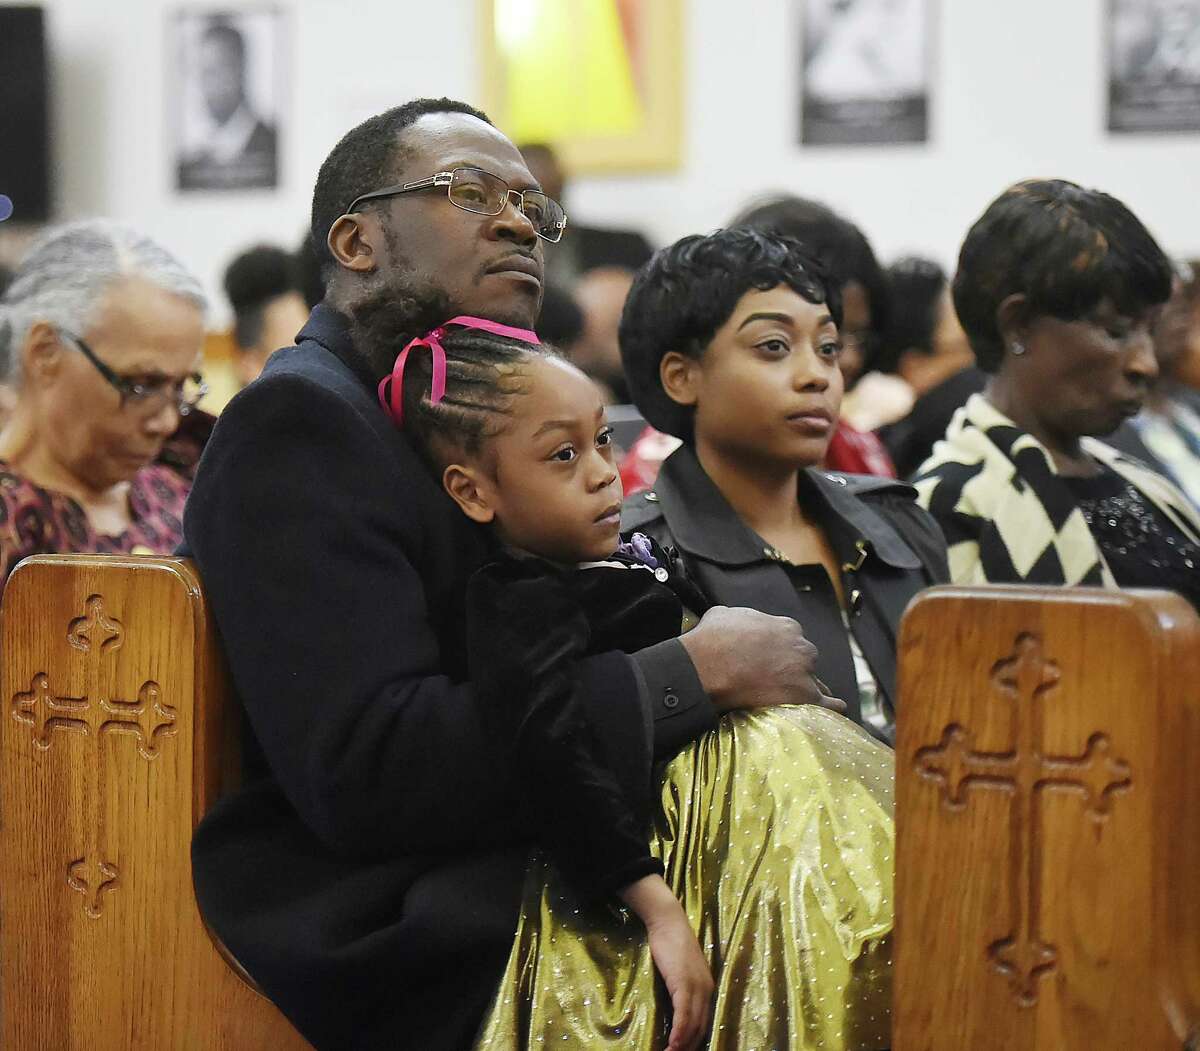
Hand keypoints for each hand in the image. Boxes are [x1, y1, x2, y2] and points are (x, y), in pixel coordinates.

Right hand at [619, 876, 713, 1050]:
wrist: (668, 921)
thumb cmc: (670, 944)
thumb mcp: (679, 970)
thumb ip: (681, 988)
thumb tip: (673, 1009)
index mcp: (706, 988)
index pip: (704, 1023)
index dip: (693, 1041)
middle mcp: (706, 989)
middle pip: (701, 1028)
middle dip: (689, 1047)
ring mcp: (696, 986)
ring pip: (693, 1025)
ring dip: (683, 1045)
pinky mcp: (684, 983)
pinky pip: (684, 1014)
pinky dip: (679, 1032)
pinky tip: (673, 1044)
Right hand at [679, 605, 845, 713]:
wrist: (704, 668)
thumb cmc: (711, 640)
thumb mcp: (725, 614)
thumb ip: (742, 618)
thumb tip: (736, 622)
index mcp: (786, 626)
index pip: (792, 640)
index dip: (780, 652)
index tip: (770, 660)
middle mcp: (800, 647)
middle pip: (805, 660)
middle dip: (793, 668)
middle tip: (775, 680)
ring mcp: (804, 673)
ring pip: (815, 682)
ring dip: (808, 688)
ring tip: (801, 699)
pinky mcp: (803, 696)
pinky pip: (826, 704)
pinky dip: (832, 707)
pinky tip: (837, 709)